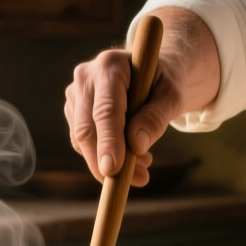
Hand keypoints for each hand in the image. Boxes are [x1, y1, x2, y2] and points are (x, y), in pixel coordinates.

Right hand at [64, 7, 219, 184]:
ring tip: (144, 164)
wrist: (151, 72)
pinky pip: (82, 142)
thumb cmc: (163, 82)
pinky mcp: (73, 110)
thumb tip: (136, 145)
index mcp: (110, 65)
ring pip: (81, 139)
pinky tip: (131, 157)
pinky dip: (104, 156)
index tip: (113, 169)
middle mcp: (85, 76)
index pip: (105, 110)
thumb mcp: (172, 96)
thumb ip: (156, 117)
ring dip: (109, 160)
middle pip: (86, 128)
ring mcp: (75, 94)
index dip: (109, 141)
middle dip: (107, 160)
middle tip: (138, 179)